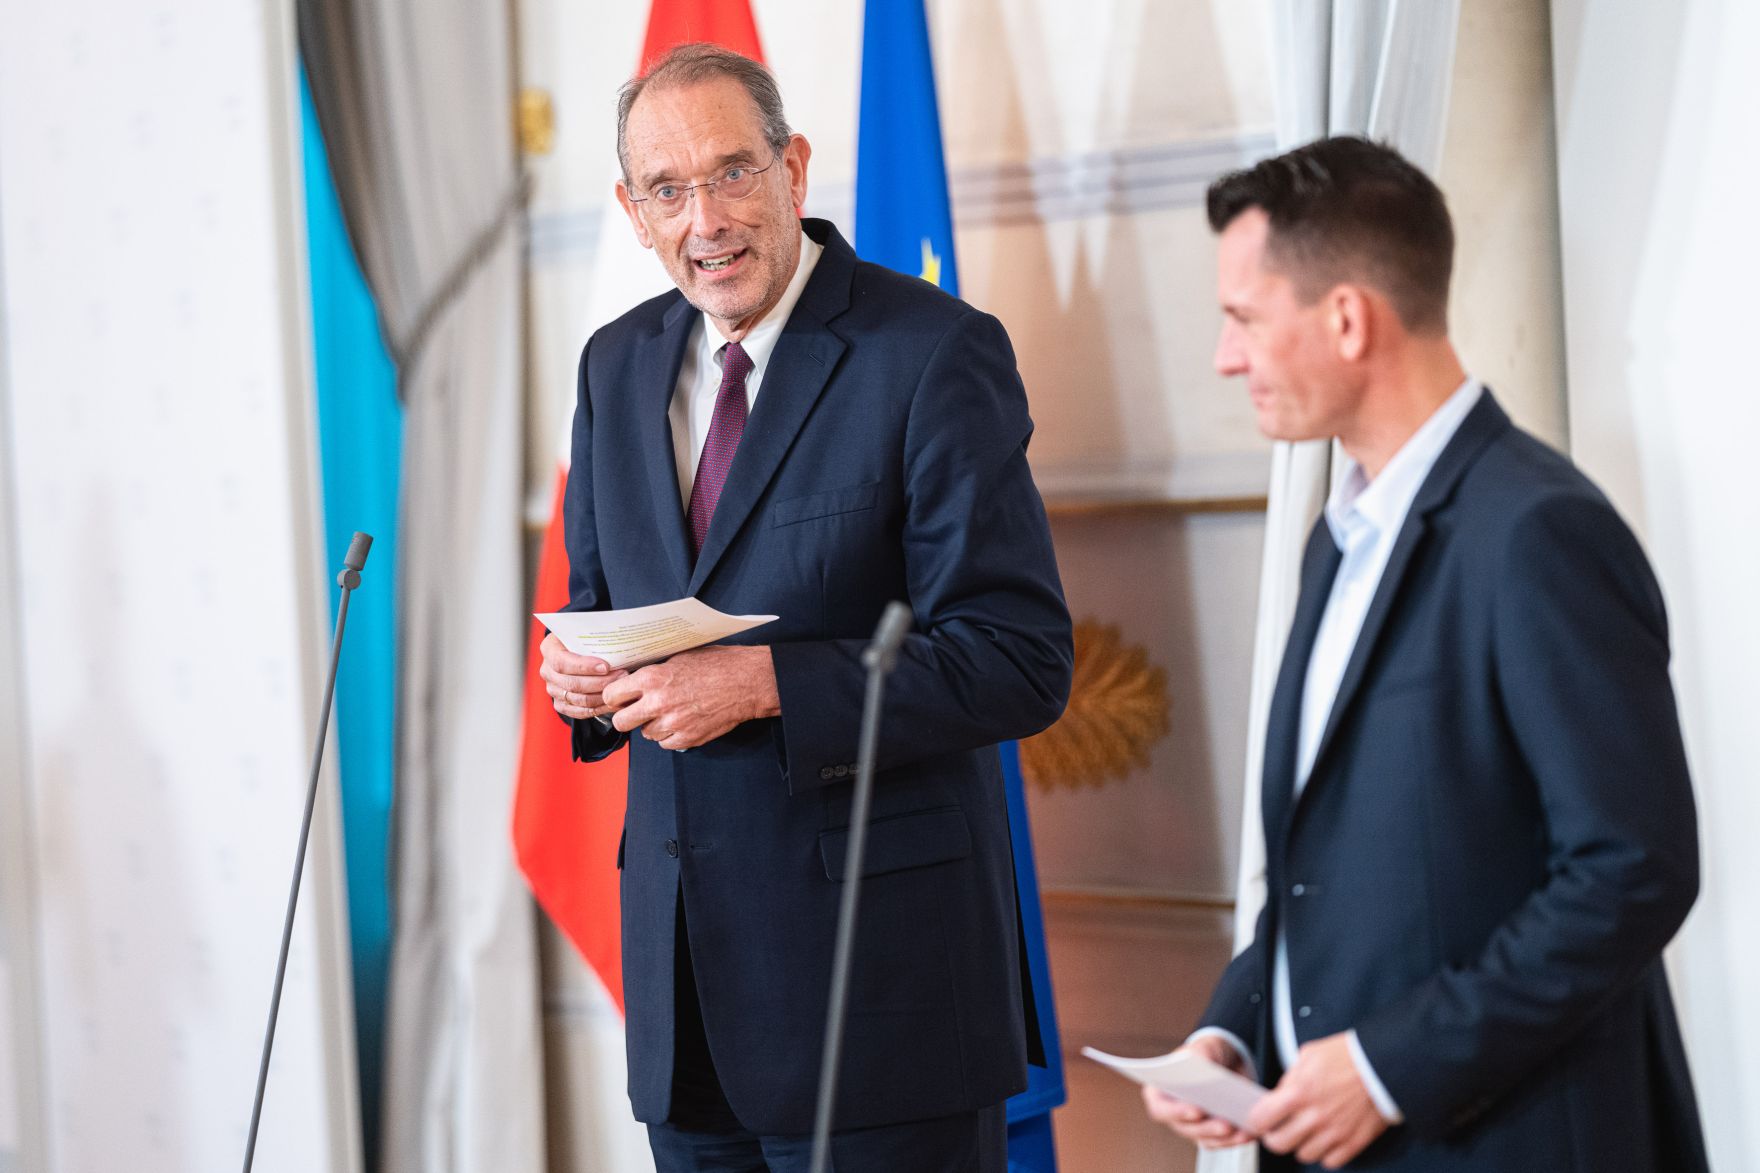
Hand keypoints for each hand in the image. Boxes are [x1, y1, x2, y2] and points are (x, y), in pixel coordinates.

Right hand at [539, 632, 627, 720]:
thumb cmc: (584, 639)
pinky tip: (613, 703)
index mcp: (550, 649)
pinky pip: (579, 712)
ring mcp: (553, 689)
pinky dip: (598, 709)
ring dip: (602, 696)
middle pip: (572, 683)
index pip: (562, 662)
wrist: (576, 651)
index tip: (606, 666)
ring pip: (578, 699)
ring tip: (621, 688)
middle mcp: (547, 671)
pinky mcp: (560, 704)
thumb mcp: (585, 631)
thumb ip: (595, 636)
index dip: (584, 666)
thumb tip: (619, 641)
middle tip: (622, 676)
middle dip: (600, 682)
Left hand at [600, 645, 779, 750]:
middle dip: (626, 718)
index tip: (620, 699)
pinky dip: (670, 735)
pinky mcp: (688, 738)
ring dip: (653, 726)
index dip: (614, 698)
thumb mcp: (679, 658)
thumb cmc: (716, 664)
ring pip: (646, 734)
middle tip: (635, 713)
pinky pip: (666, 743)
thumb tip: (634, 682)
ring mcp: (673, 723)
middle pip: (622, 722)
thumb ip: (654, 673)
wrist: (746, 682)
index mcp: (653, 678)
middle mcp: (658, 702)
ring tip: (669, 713)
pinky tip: (681, 722)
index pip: (612, 696)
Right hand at [1140, 1034, 1257, 1149]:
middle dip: (1207, 1128)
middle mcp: (1174, 1113)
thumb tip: (1200, 1062)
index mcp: (1160, 1092)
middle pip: (1186, 1128)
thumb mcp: (1202, 1048)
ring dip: (1224, 1138)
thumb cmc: (1207, 1054)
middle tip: (1226, 1124)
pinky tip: (1249, 1133)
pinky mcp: (1212, 1133)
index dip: (1177, 1112)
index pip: (1160, 1108)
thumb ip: (1198, 1054)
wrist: (1227, 1062)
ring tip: (1242, 1132)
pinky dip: (1235, 1140)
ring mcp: (1192, 1126)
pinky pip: (1221, 1142)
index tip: (1197, 1110)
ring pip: (1205, 1139)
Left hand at [1247, 1032, 1388, 1168]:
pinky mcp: (1354, 1142)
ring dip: (1301, 1145)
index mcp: (1300, 1092)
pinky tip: (1326, 1139)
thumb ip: (1290, 1078)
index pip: (1262, 1119)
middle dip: (1274, 1137)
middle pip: (1279, 1144)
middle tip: (1278, 1129)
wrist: (1385, 1064)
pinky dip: (1325, 1153)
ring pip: (1304, 1155)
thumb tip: (1278, 1096)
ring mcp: (1335, 1132)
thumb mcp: (1310, 1055)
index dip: (1255, 1121)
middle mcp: (1315, 1116)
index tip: (1258, 1120)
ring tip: (1306, 1132)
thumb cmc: (1348, 1055)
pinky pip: (1330, 1161)